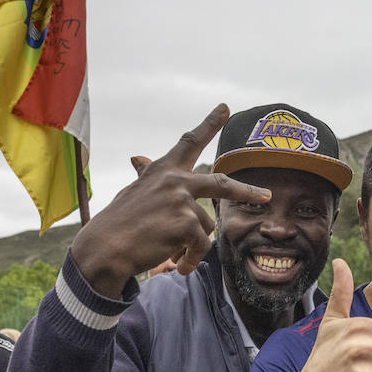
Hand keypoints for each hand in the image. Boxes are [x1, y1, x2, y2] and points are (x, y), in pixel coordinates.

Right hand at [71, 103, 274, 295]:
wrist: (105, 248)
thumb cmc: (118, 222)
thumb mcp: (134, 192)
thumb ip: (146, 176)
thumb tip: (137, 157)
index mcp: (162, 170)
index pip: (189, 142)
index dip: (209, 124)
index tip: (225, 107)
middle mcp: (175, 179)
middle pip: (221, 183)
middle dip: (246, 191)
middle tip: (266, 195)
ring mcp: (181, 199)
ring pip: (206, 227)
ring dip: (192, 245)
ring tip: (170, 252)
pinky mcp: (186, 222)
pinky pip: (200, 246)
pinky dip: (190, 258)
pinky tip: (176, 264)